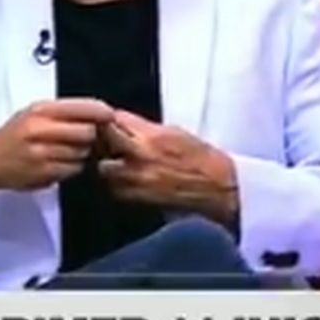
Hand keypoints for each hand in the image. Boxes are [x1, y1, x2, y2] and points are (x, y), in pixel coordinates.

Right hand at [0, 98, 113, 213]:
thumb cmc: (13, 135)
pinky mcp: (44, 172)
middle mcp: (41, 129)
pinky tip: (61, 163)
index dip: (102, 112)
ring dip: (82, 153)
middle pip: (87, 132)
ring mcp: (42, 153)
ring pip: (82, 152)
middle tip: (90, 138)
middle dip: (93, 136)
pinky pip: (73, 169)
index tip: (110, 116)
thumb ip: (63, 113)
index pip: (83, 108)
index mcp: (41, 110)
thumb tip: (98, 113)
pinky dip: (72, 167)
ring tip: (69, 151)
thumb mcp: (33, 114)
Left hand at [97, 110, 238, 225]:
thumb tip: (123, 124)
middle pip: (102, 141)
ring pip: (104, 169)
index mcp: (152, 136)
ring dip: (107, 165)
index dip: (109, 120)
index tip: (108, 122)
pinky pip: (115, 190)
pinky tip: (128, 182)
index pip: (115, 119)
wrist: (219, 188)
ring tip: (118, 164)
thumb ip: (145, 129)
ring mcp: (137, 180)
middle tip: (106, 142)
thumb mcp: (174, 133)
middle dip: (101, 140)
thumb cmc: (201, 159)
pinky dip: (116, 185)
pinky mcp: (137, 199)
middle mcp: (142, 156)